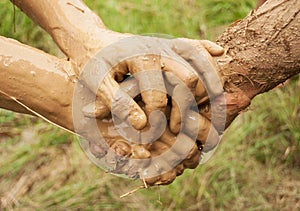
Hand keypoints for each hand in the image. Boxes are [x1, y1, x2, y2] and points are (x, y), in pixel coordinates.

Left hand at [80, 35, 223, 131]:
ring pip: (199, 61)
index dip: (157, 117)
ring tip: (208, 106)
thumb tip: (142, 124)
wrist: (88, 38)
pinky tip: (219, 52)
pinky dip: (206, 50)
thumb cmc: (90, 62)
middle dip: (186, 107)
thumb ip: (118, 104)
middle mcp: (158, 50)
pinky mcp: (168, 43)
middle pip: (189, 79)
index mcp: (140, 60)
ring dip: (208, 83)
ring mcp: (165, 45)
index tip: (150, 130)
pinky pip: (193, 44)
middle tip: (177, 127)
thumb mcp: (97, 84)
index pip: (160, 94)